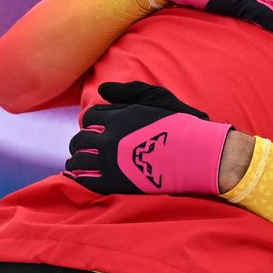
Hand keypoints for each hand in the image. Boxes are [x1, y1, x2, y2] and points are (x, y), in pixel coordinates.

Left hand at [64, 82, 231, 195]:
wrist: (194, 154)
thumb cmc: (179, 123)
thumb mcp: (156, 98)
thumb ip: (127, 92)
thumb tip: (102, 89)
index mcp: (117, 117)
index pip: (89, 117)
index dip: (92, 121)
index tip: (98, 127)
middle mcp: (108, 139)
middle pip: (80, 140)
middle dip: (82, 142)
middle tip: (87, 147)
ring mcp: (109, 162)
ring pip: (78, 160)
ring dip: (77, 160)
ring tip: (82, 162)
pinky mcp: (113, 183)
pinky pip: (86, 181)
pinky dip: (80, 177)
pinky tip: (82, 176)